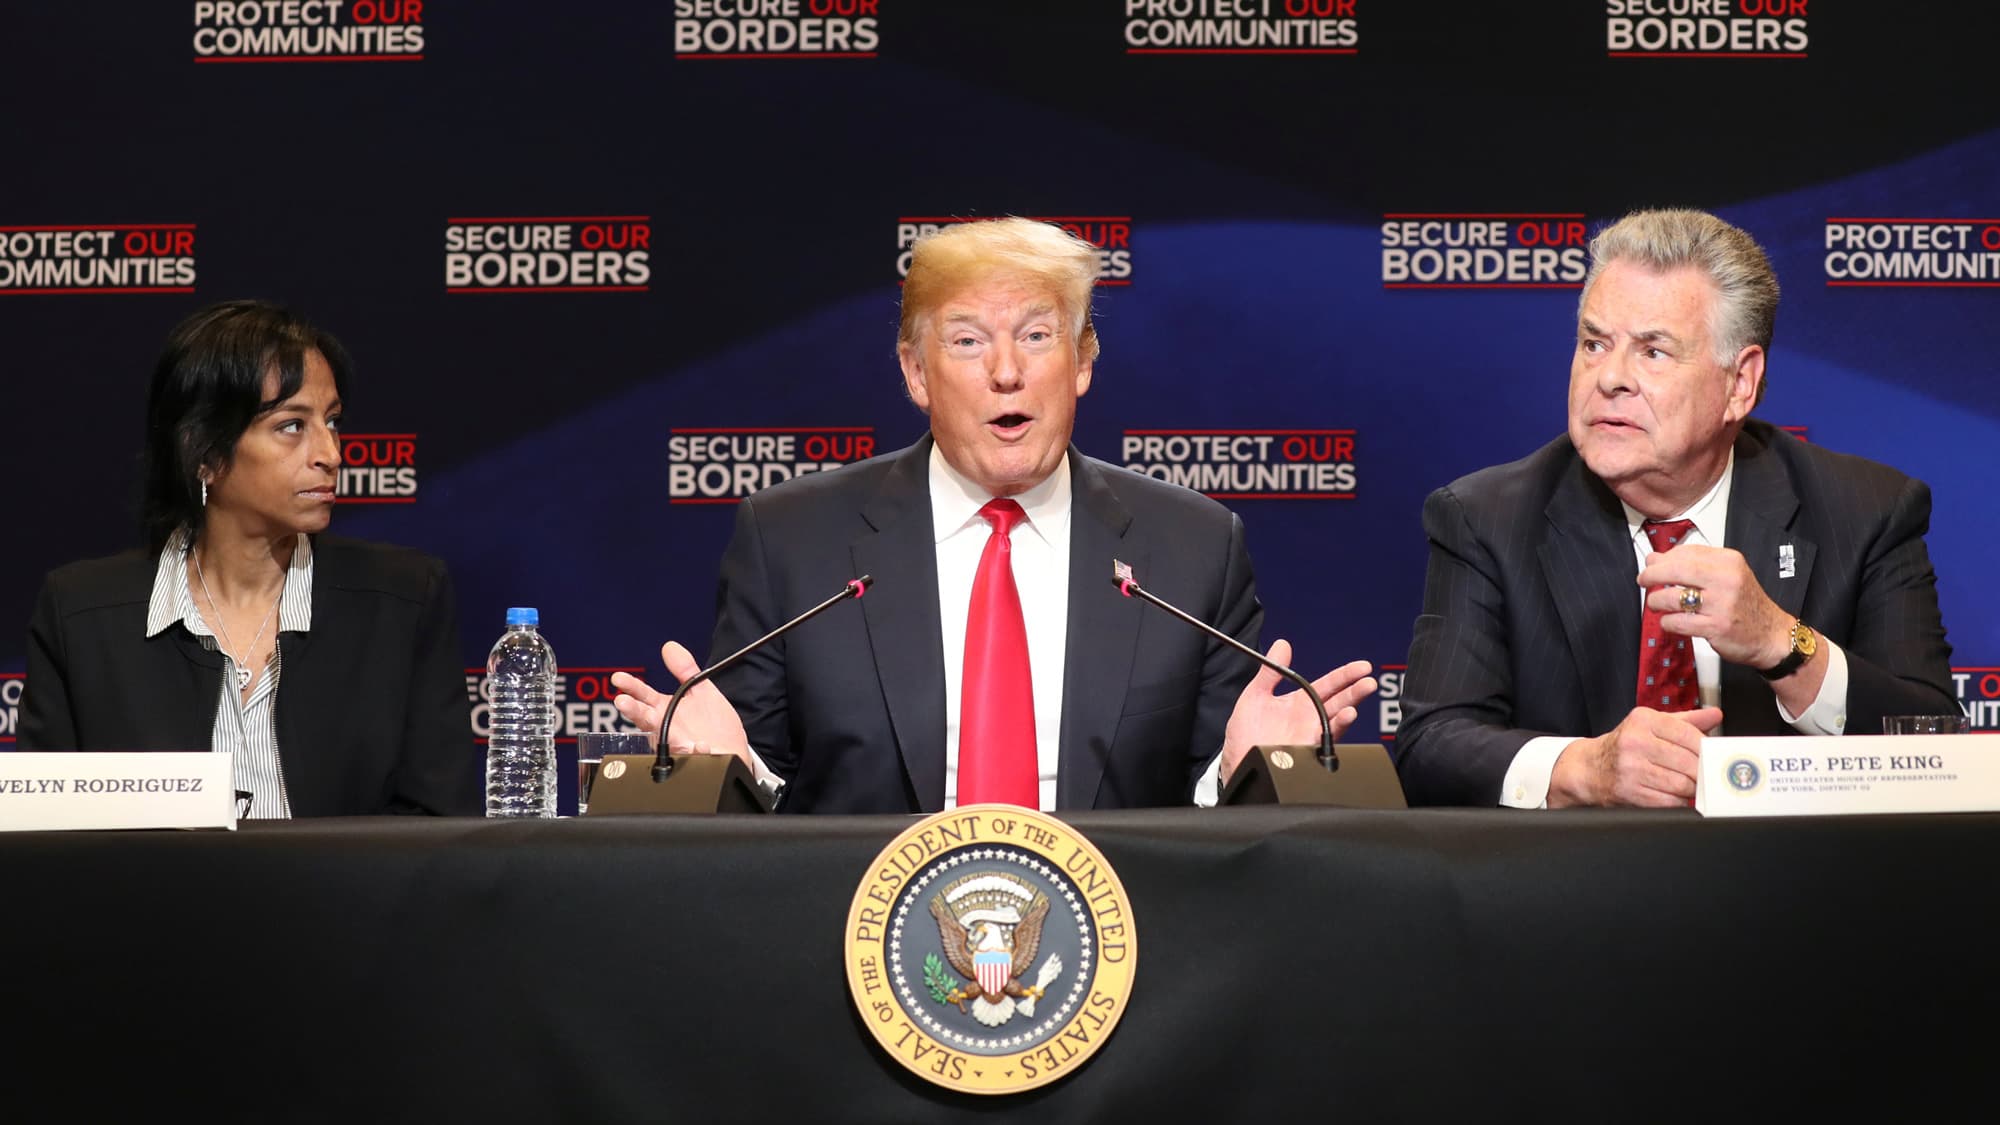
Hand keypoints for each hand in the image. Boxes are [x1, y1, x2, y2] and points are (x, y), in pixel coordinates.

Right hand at [610, 641, 752, 769]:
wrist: (731, 749)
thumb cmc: (712, 724)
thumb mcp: (700, 690)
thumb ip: (685, 669)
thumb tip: (670, 647)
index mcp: (666, 710)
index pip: (644, 697)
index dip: (631, 687)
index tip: (618, 678)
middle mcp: (667, 728)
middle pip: (645, 718)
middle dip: (633, 710)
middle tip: (622, 701)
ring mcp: (678, 744)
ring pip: (662, 739)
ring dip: (657, 731)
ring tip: (651, 719)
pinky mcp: (693, 758)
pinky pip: (693, 755)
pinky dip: (695, 749)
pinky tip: (700, 744)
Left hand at [1219, 640, 1375, 783]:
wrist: (1237, 762)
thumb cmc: (1245, 733)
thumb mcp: (1255, 695)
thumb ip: (1270, 671)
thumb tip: (1282, 644)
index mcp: (1300, 702)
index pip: (1329, 684)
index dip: (1346, 675)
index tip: (1362, 667)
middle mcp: (1309, 718)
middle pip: (1339, 701)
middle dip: (1355, 691)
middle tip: (1369, 682)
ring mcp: (1309, 736)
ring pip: (1336, 721)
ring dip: (1348, 711)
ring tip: (1356, 703)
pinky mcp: (1306, 752)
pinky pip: (1325, 741)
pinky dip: (1335, 730)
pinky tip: (1343, 719)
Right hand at [1548, 706, 1722, 807]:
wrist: (1589, 769)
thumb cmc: (1624, 746)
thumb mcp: (1650, 725)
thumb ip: (1685, 721)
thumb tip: (1715, 715)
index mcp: (1643, 720)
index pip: (1688, 734)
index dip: (1706, 749)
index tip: (1711, 756)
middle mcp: (1635, 742)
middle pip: (1688, 762)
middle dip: (1701, 772)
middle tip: (1702, 774)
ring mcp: (1631, 769)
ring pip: (1682, 784)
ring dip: (1691, 789)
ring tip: (1688, 784)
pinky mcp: (1631, 792)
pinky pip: (1669, 802)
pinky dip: (1678, 801)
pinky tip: (1674, 795)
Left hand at [1636, 544, 1790, 668]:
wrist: (1772, 635)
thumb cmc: (1745, 604)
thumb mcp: (1727, 576)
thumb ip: (1693, 565)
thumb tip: (1654, 558)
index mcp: (1729, 561)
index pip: (1685, 552)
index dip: (1663, 558)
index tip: (1654, 564)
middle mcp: (1726, 580)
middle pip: (1674, 570)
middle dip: (1651, 575)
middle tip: (1643, 580)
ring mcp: (1721, 604)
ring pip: (1670, 597)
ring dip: (1655, 601)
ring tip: (1655, 604)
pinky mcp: (1715, 627)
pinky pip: (1676, 622)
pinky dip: (1667, 622)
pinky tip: (1670, 621)